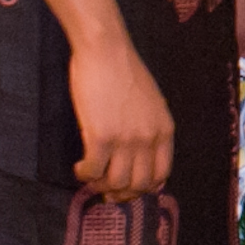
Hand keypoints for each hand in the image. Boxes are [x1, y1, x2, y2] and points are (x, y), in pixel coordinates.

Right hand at [65, 24, 176, 200]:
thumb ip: (149, 128)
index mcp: (164, 130)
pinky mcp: (101, 137)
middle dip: (121, 193)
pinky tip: (80, 167)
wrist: (106, 50)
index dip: (143, 188)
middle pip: (139, 185)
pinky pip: (93, 170)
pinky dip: (85, 174)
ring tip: (90, 176)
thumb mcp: (151, 103)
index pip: (161, 174)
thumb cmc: (124, 72)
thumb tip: (138, 155)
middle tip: (105, 190)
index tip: (128, 187)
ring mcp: (126, 140)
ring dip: (100, 185)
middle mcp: (149, 139)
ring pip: (116, 183)